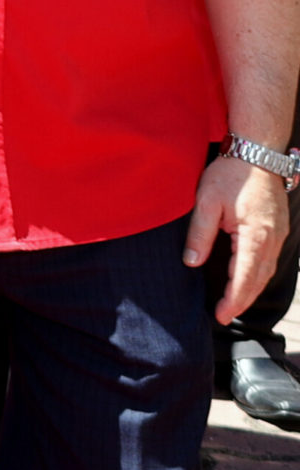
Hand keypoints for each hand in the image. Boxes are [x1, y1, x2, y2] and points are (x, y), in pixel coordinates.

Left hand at [189, 153, 288, 324]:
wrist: (256, 153)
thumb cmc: (229, 175)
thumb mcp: (206, 202)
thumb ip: (199, 234)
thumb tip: (191, 263)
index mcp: (255, 234)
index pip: (245, 276)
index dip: (233, 299)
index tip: (220, 315)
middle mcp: (272, 238)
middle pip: (258, 279)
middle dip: (241, 300)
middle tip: (222, 316)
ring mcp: (278, 234)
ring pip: (266, 271)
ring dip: (249, 289)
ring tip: (231, 304)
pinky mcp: (276, 229)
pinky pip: (267, 259)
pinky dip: (256, 274)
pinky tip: (243, 280)